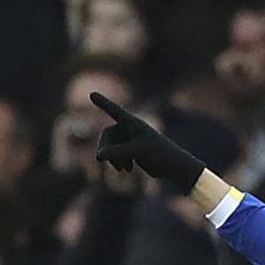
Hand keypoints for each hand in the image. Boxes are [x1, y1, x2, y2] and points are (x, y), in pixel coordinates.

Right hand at [89, 92, 206, 193]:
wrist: (171, 166)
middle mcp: (129, 128)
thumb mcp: (137, 152)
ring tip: (123, 169)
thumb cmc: (158, 154)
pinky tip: (128, 170)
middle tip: (100, 160)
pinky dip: (118, 162)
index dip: (103, 103)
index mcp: (133, 123)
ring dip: (112, 158)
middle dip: (105, 147)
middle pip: (107, 134)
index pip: (114, 111)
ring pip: (110, 146)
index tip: (92, 94)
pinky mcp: (130, 149)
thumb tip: (99, 155)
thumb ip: (117, 152)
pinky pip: (115, 153)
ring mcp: (129, 138)